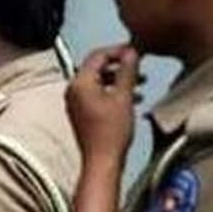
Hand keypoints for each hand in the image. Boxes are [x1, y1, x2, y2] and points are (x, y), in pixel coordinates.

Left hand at [66, 45, 139, 164]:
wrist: (102, 160)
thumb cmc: (110, 134)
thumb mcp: (124, 96)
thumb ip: (127, 71)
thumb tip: (131, 53)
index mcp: (80, 83)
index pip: (97, 55)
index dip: (118, 51)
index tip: (133, 51)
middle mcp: (73, 91)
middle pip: (97, 67)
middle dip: (119, 65)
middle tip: (137, 64)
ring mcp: (76, 102)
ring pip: (99, 81)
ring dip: (119, 79)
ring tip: (139, 81)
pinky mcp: (82, 113)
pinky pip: (97, 94)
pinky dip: (113, 92)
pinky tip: (131, 97)